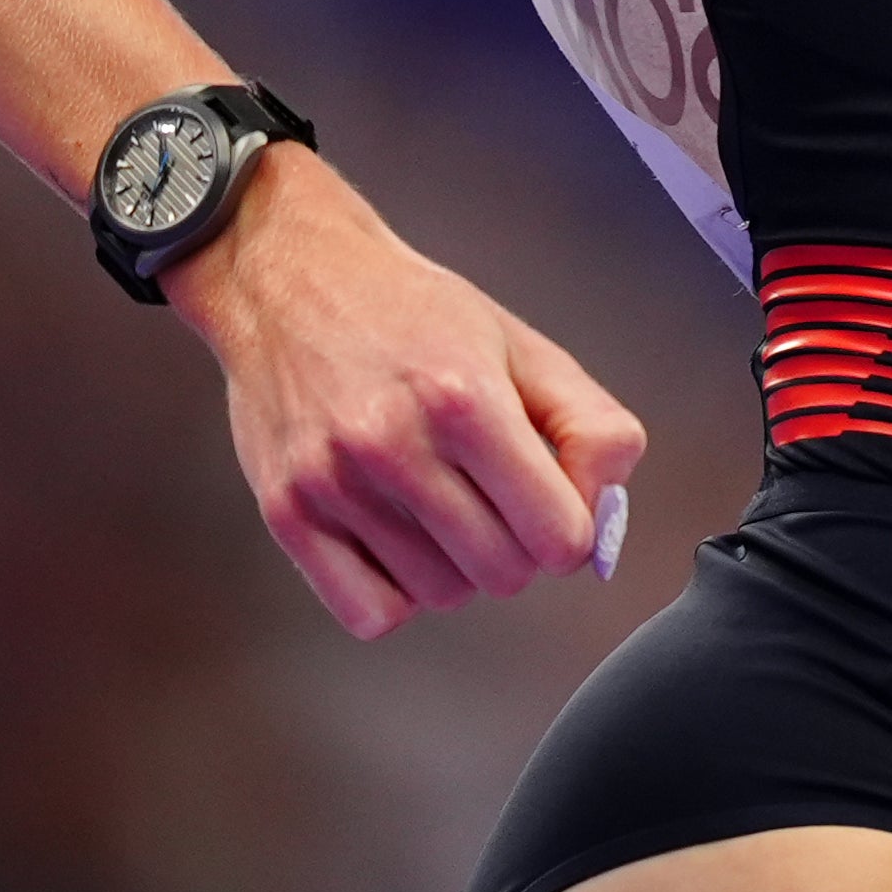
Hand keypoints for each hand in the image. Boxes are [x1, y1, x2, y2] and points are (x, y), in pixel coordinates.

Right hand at [167, 149, 650, 639]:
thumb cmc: (415, 315)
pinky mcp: (287, 512)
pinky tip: (397, 538)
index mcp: (465, 398)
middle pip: (505, 574)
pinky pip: (370, 613)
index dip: (571, 528)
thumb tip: (604, 520)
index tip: (552, 500)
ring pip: (442, 596)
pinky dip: (397, 593)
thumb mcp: (526, 347)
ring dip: (457, 565)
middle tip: (495, 497)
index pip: (559, 537)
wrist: (289, 278)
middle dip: (518, 546)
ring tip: (439, 502)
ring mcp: (334, 483)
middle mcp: (393, 443)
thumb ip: (592, 429)